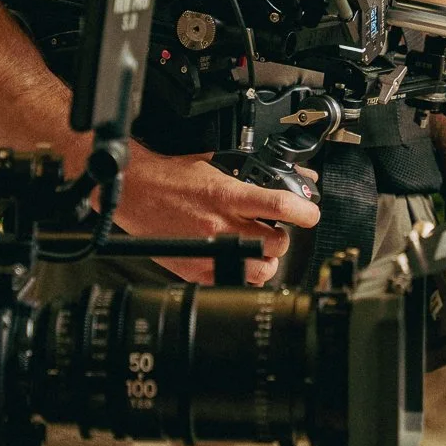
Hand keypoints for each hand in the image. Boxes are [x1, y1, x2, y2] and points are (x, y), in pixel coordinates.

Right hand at [117, 144, 319, 285]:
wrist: (136, 193)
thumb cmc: (171, 178)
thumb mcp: (215, 164)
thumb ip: (253, 175)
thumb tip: (292, 177)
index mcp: (227, 195)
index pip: (280, 206)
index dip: (305, 211)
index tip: (310, 213)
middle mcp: (221, 225)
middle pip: (277, 243)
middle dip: (280, 236)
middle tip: (272, 228)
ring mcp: (210, 251)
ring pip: (263, 269)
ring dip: (265, 258)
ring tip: (255, 246)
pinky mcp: (198, 270)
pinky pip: (237, 281)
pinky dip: (243, 272)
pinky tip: (235, 258)